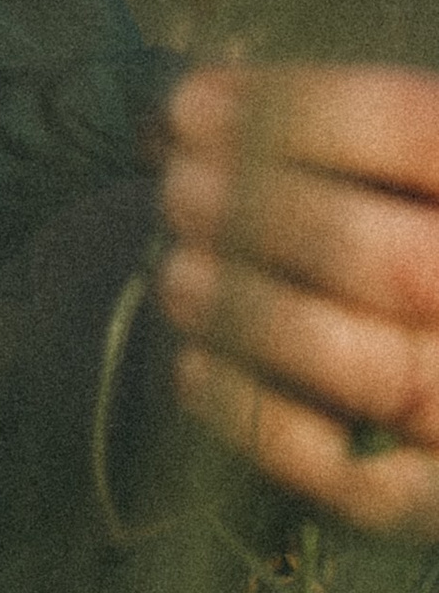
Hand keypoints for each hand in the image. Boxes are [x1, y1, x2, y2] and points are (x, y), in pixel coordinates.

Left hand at [156, 64, 438, 533]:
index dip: (303, 111)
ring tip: (177, 275)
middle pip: (397, 263)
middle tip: (177, 190)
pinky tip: (194, 370)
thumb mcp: (408, 170)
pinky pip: (364, 489)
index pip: (422, 131)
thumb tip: (193, 107)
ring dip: (257, 316)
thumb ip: (336, 134)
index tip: (192, 103)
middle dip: (267, 218)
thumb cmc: (414, 229)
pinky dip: (265, 427)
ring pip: (381, 376)